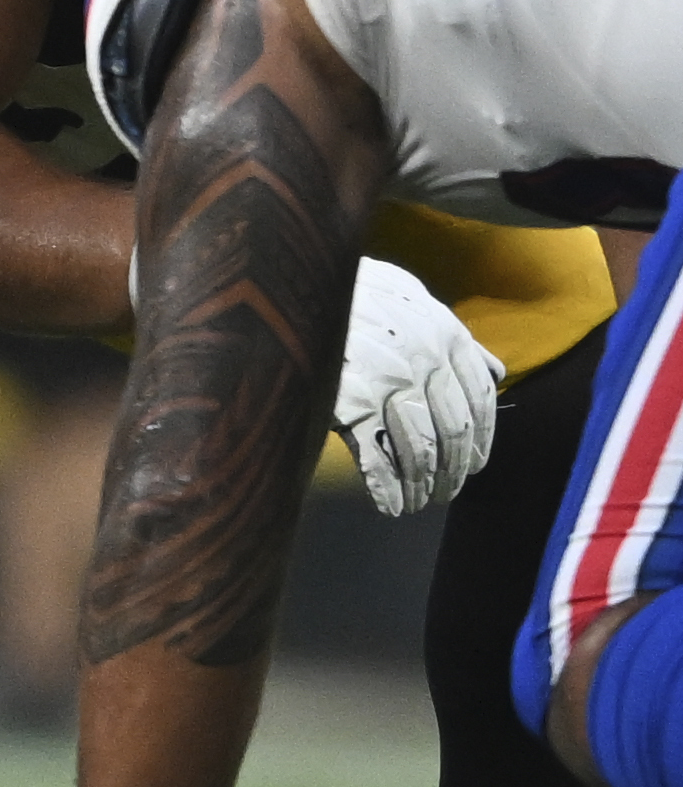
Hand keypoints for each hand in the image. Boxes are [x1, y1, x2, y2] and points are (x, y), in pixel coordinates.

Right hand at [334, 254, 498, 517]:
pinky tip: (390, 505)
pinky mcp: (349, 401)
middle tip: (446, 494)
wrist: (290, 281)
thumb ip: (453, 337)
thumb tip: (496, 371)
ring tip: (418, 503)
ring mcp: (387, 381)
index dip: (482, 440)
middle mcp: (425, 360)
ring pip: (420, 450)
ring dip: (423, 485)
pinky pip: (377, 458)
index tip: (474, 465)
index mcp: (446, 335)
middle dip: (453, 471)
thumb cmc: (352, 293)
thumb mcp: (411, 300)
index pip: (480, 400)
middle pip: (454, 432)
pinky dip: (387, 488)